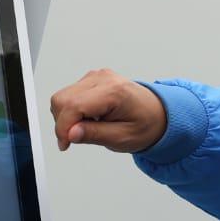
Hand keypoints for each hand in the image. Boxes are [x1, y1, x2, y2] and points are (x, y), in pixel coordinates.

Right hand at [49, 68, 168, 153]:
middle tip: (77, 138)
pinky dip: (72, 111)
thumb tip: (70, 133)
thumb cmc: (145, 124)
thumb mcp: (122, 138)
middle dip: (63, 123)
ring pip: (62, 97)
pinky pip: (69, 95)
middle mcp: (103, 79)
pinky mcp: (91, 79)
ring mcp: (96, 77)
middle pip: (62, 99)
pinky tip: (88, 118)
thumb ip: (94, 135)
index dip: (63, 128)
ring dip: (67, 117)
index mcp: (114, 91)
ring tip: (88, 127)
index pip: (73, 106)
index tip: (65, 144)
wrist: (157, 113)